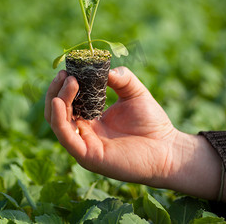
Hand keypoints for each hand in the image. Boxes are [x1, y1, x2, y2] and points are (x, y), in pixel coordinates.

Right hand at [44, 67, 225, 203]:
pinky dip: (59, 119)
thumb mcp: (135, 93)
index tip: (69, 69)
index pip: (68, 102)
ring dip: (57, 100)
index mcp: (91, 120)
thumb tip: (105, 69)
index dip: (64, 86)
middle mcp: (84, 133)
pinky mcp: (88, 156)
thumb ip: (121, 79)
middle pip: (57, 112)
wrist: (168, 150)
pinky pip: (66, 137)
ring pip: (57, 122)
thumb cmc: (153, 124)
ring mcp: (84, 145)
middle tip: (65, 74)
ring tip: (69, 82)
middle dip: (57, 90)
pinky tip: (59, 101)